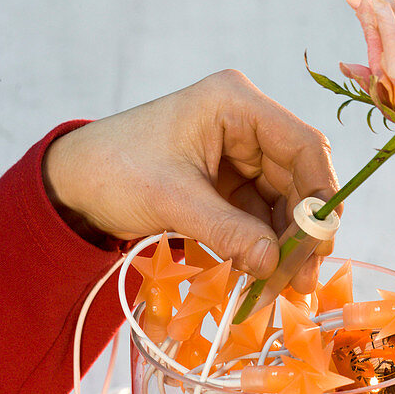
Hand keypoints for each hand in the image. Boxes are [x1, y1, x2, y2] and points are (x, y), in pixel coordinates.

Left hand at [42, 69, 339, 290]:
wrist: (73, 184)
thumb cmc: (115, 172)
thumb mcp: (173, 200)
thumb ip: (228, 231)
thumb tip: (275, 265)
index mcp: (235, 104)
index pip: (302, 145)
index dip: (320, 194)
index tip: (320, 243)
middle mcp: (245, 124)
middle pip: (298, 178)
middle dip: (302, 231)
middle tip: (303, 281)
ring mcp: (239, 155)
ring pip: (283, 203)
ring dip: (285, 246)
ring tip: (284, 288)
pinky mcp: (229, 184)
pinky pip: (260, 217)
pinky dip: (264, 247)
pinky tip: (264, 277)